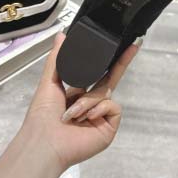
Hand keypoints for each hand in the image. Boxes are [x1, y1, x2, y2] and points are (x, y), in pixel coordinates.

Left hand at [22, 32, 141, 171]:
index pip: (97, 72)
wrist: (45, 142)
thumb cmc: (43, 114)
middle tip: (134, 45)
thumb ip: (57, 58)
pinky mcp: (109, 125)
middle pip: (110, 78)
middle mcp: (92, 103)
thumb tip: (61, 35)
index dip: (107, 59)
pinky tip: (87, 118)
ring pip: (106, 93)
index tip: (119, 44)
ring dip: (89, 100)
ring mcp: (101, 114)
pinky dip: (99, 108)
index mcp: (79, 92)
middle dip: (122, 62)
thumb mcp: (49, 82)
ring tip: (72, 113)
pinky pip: (113, 106)